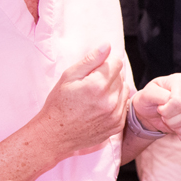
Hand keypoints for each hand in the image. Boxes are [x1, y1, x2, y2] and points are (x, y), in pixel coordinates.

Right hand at [35, 45, 127, 160]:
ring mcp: (114, 115)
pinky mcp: (117, 125)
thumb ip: (90, 60)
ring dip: (114, 89)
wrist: (55, 134)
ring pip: (124, 90)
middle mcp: (109, 101)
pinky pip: (123, 106)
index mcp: (97, 85)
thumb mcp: (69, 76)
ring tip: (95, 96)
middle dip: (108, 76)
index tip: (95, 70)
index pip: (116, 63)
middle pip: (120, 76)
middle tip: (91, 85)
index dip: (105, 63)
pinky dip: (115, 103)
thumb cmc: (59, 103)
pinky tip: (99, 107)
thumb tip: (107, 46)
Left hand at [130, 73, 180, 142]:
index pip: (180, 102)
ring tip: (172, 124)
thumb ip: (156, 95)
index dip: (167, 112)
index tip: (160, 109)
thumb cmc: (149, 101)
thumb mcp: (147, 95)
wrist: (151, 112)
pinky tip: (179, 131)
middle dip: (174, 122)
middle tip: (165, 118)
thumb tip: (170, 101)